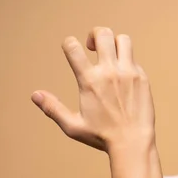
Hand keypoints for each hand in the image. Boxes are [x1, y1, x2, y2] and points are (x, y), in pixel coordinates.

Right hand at [31, 27, 154, 151]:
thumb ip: (53, 108)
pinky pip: (134, 58)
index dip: (69, 44)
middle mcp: (109, 72)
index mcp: (89, 81)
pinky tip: (123, 76)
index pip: (72, 46)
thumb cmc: (102, 137)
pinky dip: (126, 61)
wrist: (133, 143)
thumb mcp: (73, 126)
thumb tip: (35, 95)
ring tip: (110, 56)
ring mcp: (128, 73)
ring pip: (122, 40)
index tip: (72, 51)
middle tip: (93, 47)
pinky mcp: (142, 78)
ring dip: (114, 43)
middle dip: (94, 35)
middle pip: (102, 33)